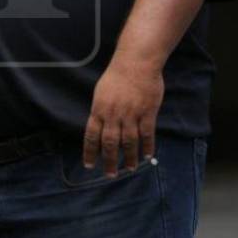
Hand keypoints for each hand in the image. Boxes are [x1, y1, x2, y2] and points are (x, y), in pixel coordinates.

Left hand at [82, 57, 163, 176]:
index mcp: (99, 110)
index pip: (92, 136)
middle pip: (110, 143)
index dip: (90, 152)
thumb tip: (99, 129)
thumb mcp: (101, 93)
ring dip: (129, 157)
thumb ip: (100, 112)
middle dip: (109, 161)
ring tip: (130, 168)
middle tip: (110, 175)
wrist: (135, 62)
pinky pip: (147, 134)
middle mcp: (113, 115)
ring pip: (129, 142)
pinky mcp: (147, 112)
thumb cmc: (117, 76)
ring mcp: (131, 114)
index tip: (89, 165)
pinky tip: (147, 156)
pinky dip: (147, 146)